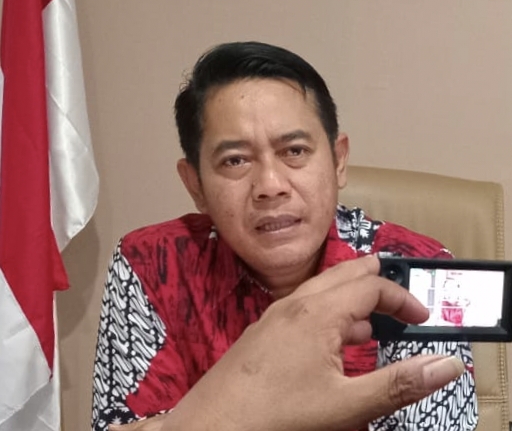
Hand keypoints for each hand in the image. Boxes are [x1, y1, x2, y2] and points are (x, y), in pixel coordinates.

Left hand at [111, 255, 464, 430]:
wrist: (214, 422)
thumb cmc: (280, 412)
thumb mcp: (347, 404)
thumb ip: (399, 383)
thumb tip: (447, 364)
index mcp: (319, 312)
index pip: (371, 285)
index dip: (402, 298)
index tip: (422, 319)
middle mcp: (297, 302)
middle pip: (345, 273)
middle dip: (378, 282)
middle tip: (402, 301)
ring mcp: (277, 312)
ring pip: (323, 288)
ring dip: (353, 297)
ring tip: (373, 323)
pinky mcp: (265, 327)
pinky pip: (305, 305)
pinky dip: (330, 311)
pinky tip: (332, 341)